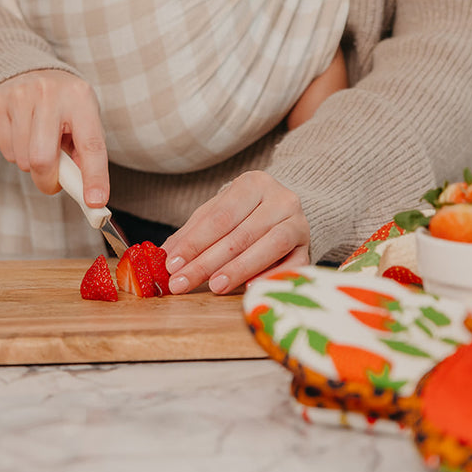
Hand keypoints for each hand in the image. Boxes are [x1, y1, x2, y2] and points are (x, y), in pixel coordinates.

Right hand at [0, 69, 109, 203]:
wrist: (28, 71)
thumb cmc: (63, 106)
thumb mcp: (83, 121)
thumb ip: (86, 157)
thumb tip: (89, 195)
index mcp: (80, 98)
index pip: (90, 144)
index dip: (94, 176)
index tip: (94, 201)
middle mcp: (49, 93)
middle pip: (43, 159)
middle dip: (47, 179)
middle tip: (52, 178)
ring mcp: (19, 95)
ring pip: (20, 158)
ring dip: (29, 162)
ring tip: (36, 141)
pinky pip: (3, 148)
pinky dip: (13, 150)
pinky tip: (20, 131)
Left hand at [161, 171, 310, 294]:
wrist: (283, 211)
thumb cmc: (243, 214)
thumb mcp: (215, 215)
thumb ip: (191, 233)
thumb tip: (163, 255)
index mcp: (253, 183)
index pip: (220, 217)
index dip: (194, 242)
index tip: (172, 264)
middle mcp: (281, 199)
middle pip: (240, 234)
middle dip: (207, 262)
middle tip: (182, 283)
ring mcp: (298, 223)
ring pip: (269, 246)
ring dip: (239, 269)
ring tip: (215, 286)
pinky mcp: (308, 247)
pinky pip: (294, 264)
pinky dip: (273, 276)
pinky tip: (252, 288)